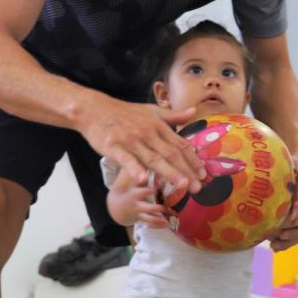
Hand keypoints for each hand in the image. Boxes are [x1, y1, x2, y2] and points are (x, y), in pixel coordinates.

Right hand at [81, 94, 204, 192]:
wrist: (94, 110)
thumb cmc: (124, 112)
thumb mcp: (150, 110)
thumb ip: (172, 115)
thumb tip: (193, 112)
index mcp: (158, 126)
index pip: (180, 144)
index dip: (193, 160)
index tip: (204, 174)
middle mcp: (147, 133)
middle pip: (171, 154)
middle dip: (186, 171)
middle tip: (198, 187)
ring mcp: (131, 140)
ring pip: (153, 158)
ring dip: (169, 172)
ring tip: (182, 185)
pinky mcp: (114, 147)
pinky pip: (127, 160)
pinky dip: (135, 169)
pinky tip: (143, 179)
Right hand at [112, 171, 170, 228]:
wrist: (118, 205)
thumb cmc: (128, 187)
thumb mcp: (130, 177)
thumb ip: (140, 168)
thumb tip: (151, 155)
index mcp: (134, 193)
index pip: (140, 192)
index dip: (147, 191)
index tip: (154, 189)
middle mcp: (137, 204)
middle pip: (145, 208)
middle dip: (154, 208)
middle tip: (164, 207)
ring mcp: (140, 213)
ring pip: (149, 218)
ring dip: (158, 219)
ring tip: (168, 220)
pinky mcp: (143, 219)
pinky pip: (150, 224)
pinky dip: (159, 225)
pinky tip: (167, 224)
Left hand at [268, 161, 297, 251]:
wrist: (295, 168)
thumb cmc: (292, 165)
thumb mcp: (294, 164)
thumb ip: (297, 170)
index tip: (291, 221)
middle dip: (295, 232)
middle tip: (280, 235)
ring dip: (290, 240)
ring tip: (274, 246)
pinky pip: (297, 235)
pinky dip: (287, 242)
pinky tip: (274, 247)